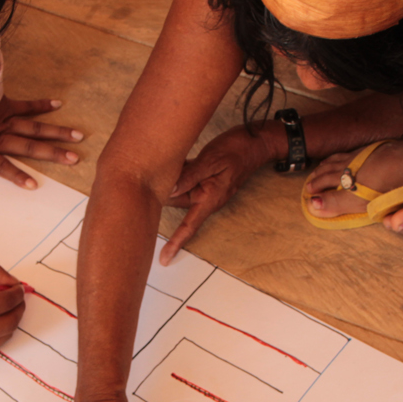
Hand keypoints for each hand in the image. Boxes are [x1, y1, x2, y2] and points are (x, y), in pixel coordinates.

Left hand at [0, 97, 83, 189]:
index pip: (1, 166)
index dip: (16, 175)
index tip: (34, 185)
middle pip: (29, 148)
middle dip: (53, 154)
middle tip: (74, 159)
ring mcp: (5, 121)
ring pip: (35, 130)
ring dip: (57, 133)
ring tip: (77, 139)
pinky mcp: (7, 104)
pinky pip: (27, 106)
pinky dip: (42, 105)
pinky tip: (58, 105)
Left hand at [159, 125, 271, 263]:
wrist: (256, 142)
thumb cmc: (238, 150)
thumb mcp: (212, 160)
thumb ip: (190, 175)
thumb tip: (168, 189)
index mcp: (209, 198)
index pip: (189, 226)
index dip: (176, 243)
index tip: (165, 259)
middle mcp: (205, 196)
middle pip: (175, 200)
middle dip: (161, 191)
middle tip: (146, 177)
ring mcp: (204, 186)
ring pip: (178, 187)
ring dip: (170, 177)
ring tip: (161, 163)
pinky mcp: (203, 176)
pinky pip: (185, 177)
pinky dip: (178, 170)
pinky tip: (174, 158)